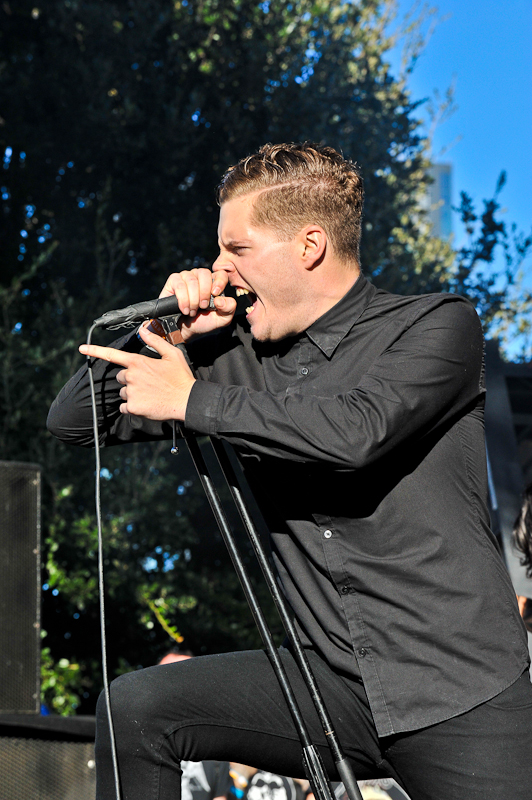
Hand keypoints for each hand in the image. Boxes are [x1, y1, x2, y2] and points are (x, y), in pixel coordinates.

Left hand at [79, 326, 194, 420]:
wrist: (187, 400)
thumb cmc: (180, 377)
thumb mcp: (172, 354)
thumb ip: (155, 341)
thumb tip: (144, 330)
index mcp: (138, 362)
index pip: (112, 355)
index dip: (95, 350)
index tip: (82, 348)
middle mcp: (131, 376)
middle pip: (121, 377)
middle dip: (130, 380)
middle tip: (148, 383)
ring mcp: (131, 392)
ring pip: (123, 392)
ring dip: (132, 394)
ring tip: (150, 394)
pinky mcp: (133, 407)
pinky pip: (124, 407)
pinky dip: (132, 407)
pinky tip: (147, 404)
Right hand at [159, 268, 235, 341]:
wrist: (185, 330)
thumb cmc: (203, 322)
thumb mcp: (222, 319)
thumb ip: (229, 308)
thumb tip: (220, 299)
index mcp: (214, 283)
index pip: (220, 273)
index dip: (219, 281)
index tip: (215, 294)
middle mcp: (200, 277)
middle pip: (204, 273)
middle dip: (204, 292)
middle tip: (203, 307)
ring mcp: (186, 277)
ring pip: (191, 280)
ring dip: (193, 299)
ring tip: (192, 311)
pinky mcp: (173, 281)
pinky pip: (179, 285)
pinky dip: (183, 299)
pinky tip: (184, 309)